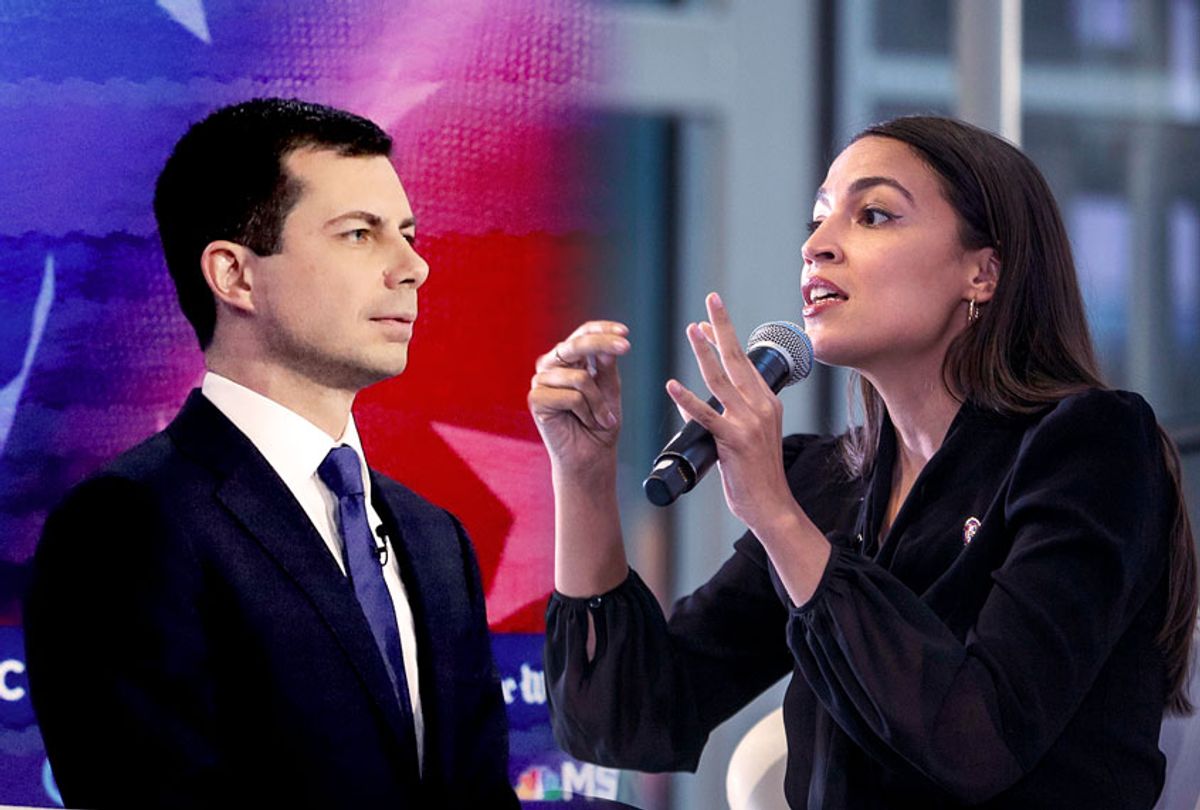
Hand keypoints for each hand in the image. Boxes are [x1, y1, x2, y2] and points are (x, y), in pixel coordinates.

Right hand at [528, 321, 629, 474]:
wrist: (591, 456)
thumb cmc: (599, 423)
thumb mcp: (610, 389)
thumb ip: (606, 366)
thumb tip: (606, 346)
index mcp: (569, 359)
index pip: (582, 333)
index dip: (602, 329)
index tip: (625, 333)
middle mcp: (552, 366)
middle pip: (576, 344)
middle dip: (602, 344)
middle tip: (626, 347)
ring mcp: (541, 382)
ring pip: (580, 378)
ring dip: (598, 402)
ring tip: (600, 418)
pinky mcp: (536, 400)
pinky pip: (571, 397)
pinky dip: (586, 412)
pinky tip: (584, 422)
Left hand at [665, 293, 795, 531]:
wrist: (772, 507)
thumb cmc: (757, 476)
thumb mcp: (746, 439)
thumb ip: (723, 418)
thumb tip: (693, 404)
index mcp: (767, 403)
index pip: (744, 362)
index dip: (726, 338)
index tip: (711, 319)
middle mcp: (761, 407)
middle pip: (737, 358)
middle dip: (722, 327)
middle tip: (710, 301)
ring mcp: (749, 423)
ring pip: (720, 379)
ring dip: (703, 351)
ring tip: (691, 330)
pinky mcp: (734, 441)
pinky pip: (706, 415)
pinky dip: (686, 399)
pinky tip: (672, 387)